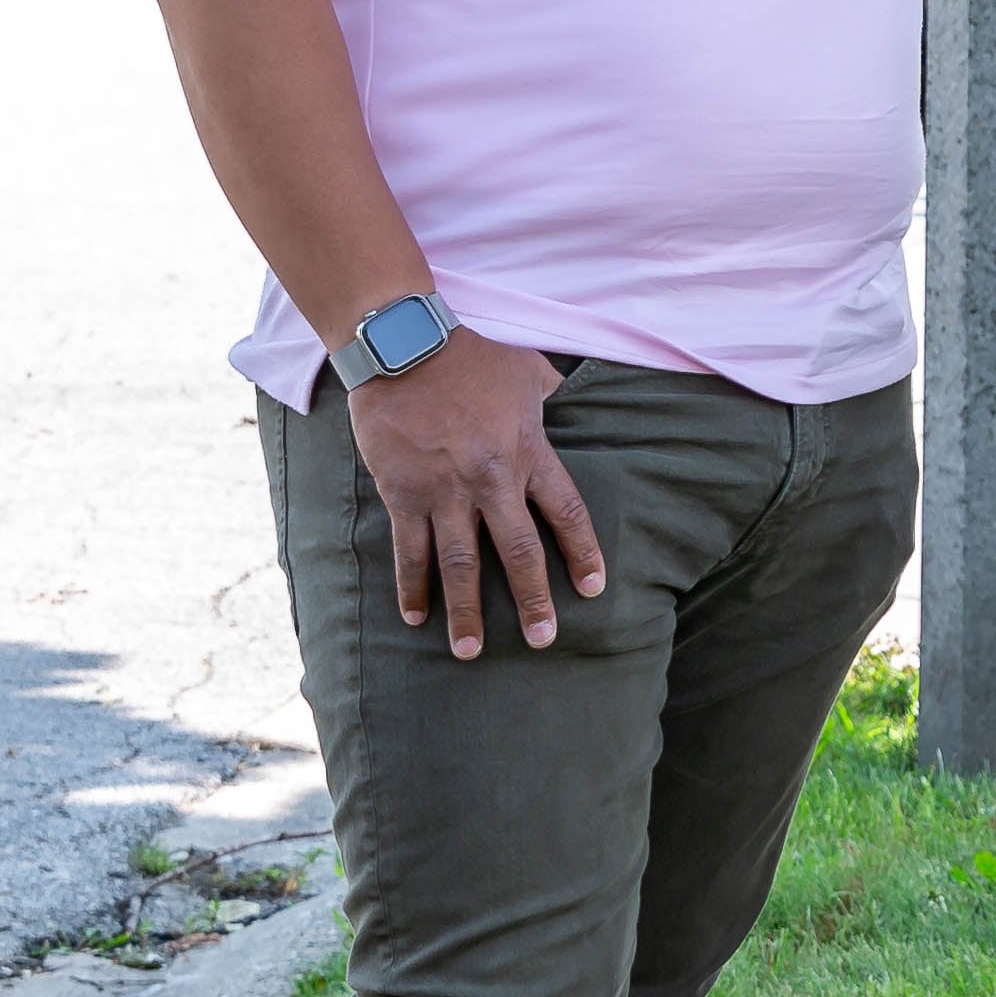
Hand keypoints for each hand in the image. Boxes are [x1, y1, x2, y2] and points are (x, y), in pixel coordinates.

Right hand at [346, 333, 605, 657]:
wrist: (405, 344)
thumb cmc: (472, 353)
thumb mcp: (528, 370)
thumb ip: (549, 395)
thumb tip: (566, 396)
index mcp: (528, 453)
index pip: (565, 513)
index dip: (581, 553)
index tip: (593, 589)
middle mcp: (491, 481)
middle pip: (517, 552)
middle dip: (531, 599)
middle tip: (542, 640)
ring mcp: (444, 492)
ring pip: (459, 565)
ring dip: (465, 612)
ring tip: (470, 651)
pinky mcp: (402, 493)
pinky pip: (409, 550)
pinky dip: (411, 586)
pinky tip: (415, 618)